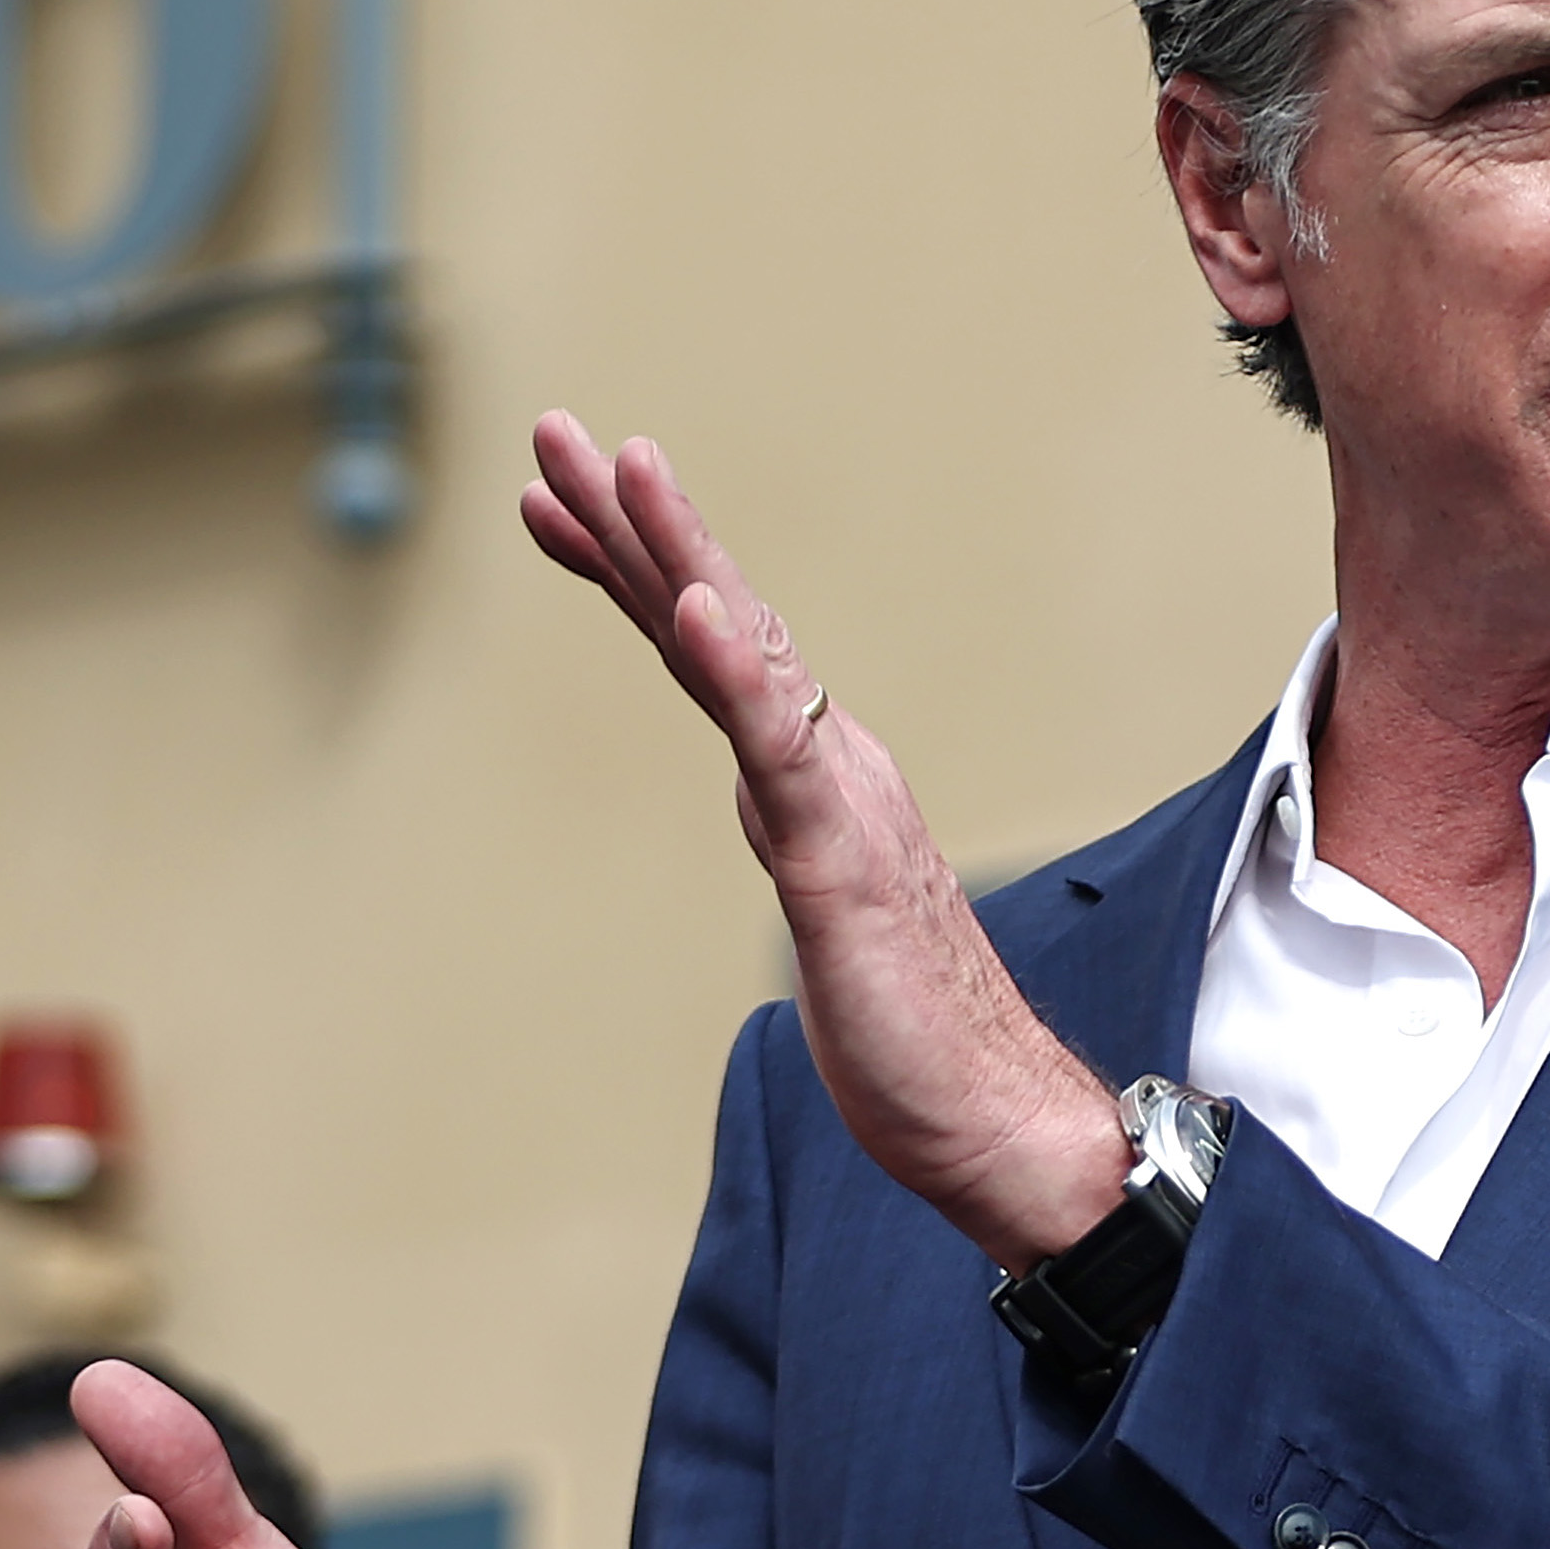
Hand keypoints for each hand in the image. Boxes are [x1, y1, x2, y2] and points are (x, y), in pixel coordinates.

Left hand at [520, 412, 1126, 1270]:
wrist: (995, 1116)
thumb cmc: (914, 1034)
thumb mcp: (826, 913)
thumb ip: (798, 838)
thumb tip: (764, 797)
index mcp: (818, 778)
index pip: (708, 654)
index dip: (631, 570)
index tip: (554, 502)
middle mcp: (831, 766)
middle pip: (714, 622)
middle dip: (629, 524)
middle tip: (554, 432)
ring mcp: (838, 805)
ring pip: (745, 656)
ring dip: (678, 555)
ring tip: (621, 467)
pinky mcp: (843, 862)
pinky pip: (781, 750)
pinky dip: (736, 674)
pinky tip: (693, 609)